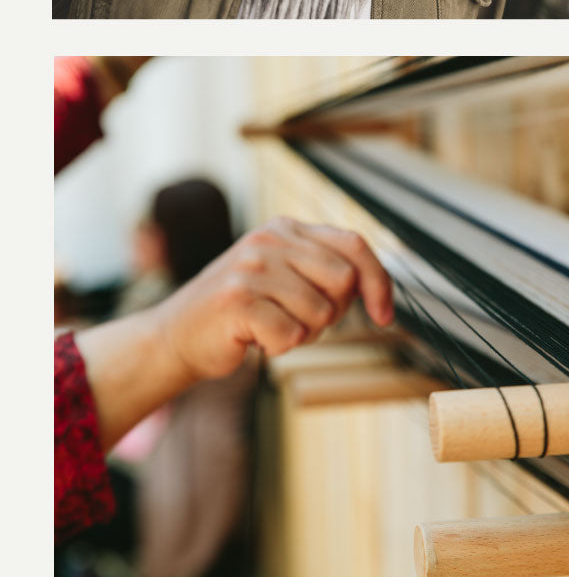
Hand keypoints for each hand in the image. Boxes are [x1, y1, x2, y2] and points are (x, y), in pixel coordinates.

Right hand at [153, 217, 394, 382]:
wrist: (175, 338)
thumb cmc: (243, 313)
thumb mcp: (285, 277)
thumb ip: (325, 271)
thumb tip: (377, 286)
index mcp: (286, 228)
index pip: (354, 245)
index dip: (379, 281)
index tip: (385, 315)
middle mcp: (270, 240)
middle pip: (343, 281)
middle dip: (331, 313)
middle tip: (297, 321)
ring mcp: (251, 267)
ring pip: (320, 312)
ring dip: (301, 333)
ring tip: (269, 327)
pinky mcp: (237, 300)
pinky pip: (291, 335)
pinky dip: (278, 348)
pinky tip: (253, 339)